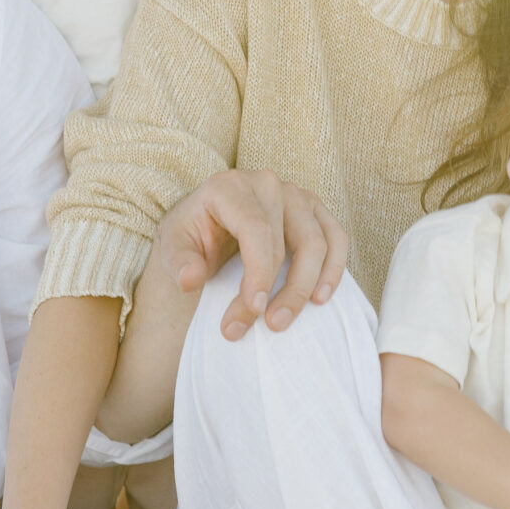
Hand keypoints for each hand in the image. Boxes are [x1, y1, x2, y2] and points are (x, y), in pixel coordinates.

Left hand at [151, 169, 348, 339]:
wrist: (205, 221)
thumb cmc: (191, 233)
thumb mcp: (173, 246)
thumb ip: (179, 262)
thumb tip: (191, 278)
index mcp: (229, 186)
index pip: (256, 229)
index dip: (259, 272)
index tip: (254, 309)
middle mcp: (266, 183)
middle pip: (288, 242)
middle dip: (280, 291)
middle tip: (264, 325)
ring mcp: (295, 194)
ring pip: (318, 242)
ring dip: (307, 286)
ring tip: (286, 319)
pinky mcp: (313, 208)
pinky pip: (336, 237)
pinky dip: (334, 268)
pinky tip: (320, 297)